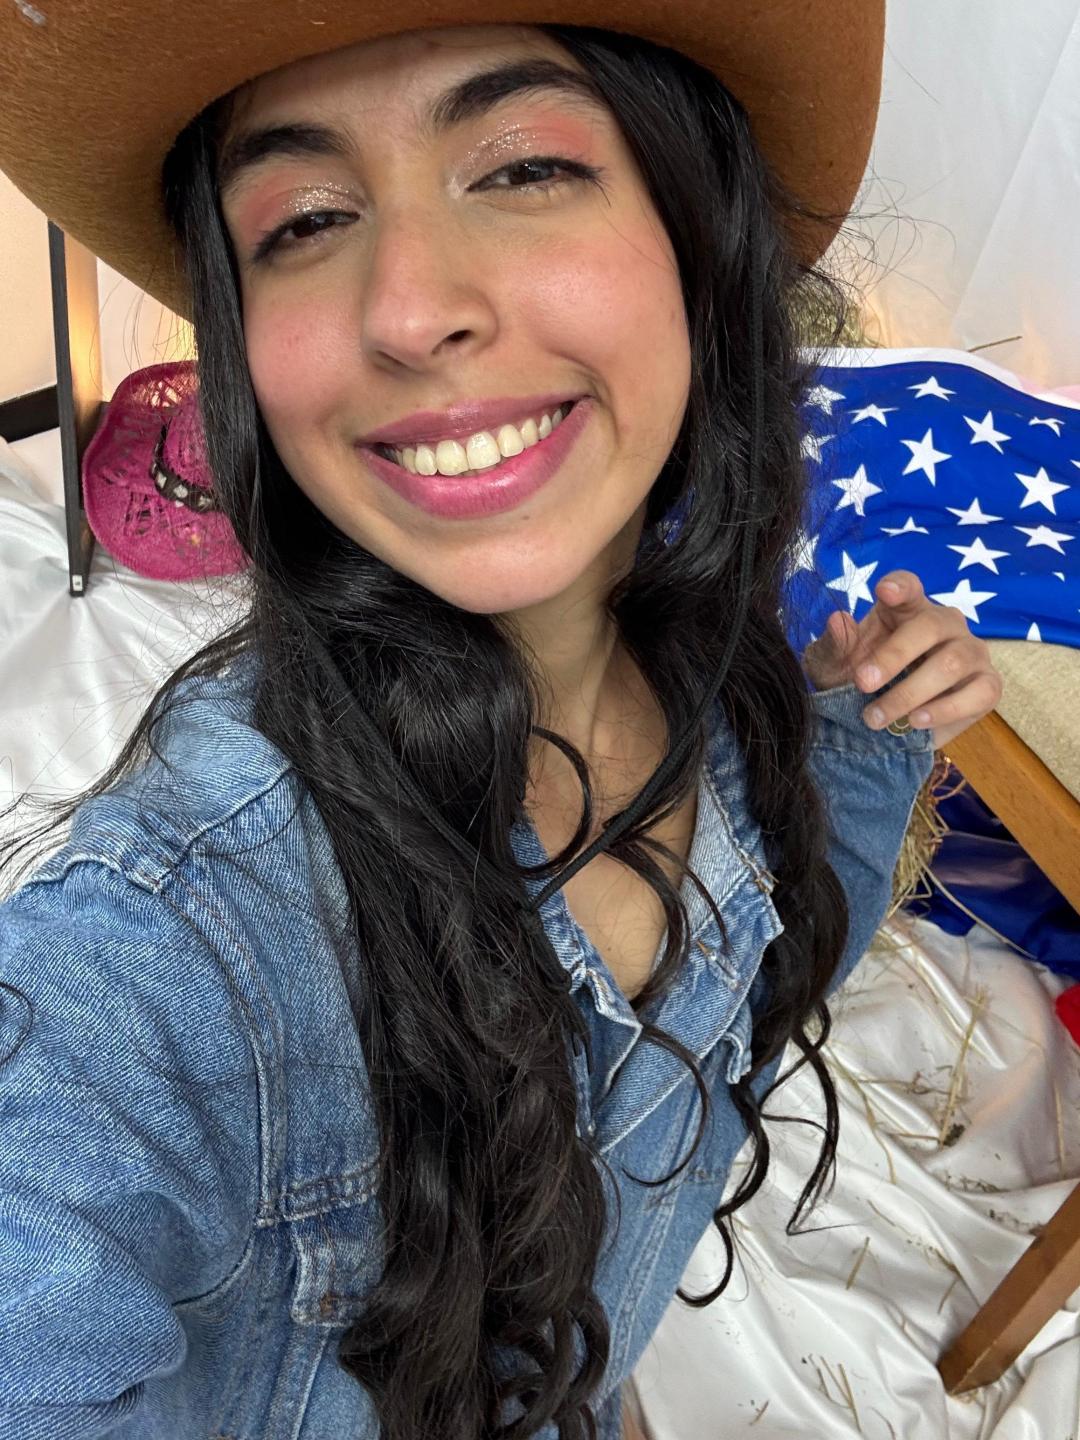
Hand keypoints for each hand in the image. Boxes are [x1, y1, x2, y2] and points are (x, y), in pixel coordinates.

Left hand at [802, 569, 1003, 747]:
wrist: (885, 723)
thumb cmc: (862, 683)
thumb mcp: (837, 666)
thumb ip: (837, 644)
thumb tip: (837, 620)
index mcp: (907, 609)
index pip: (909, 586)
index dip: (900, 586)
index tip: (884, 592)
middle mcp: (945, 624)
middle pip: (930, 626)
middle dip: (893, 656)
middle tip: (862, 683)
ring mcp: (971, 652)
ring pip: (952, 663)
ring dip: (910, 693)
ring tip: (877, 717)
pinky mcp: (988, 685)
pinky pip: (979, 693)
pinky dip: (945, 710)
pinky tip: (916, 721)